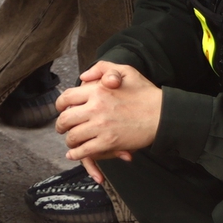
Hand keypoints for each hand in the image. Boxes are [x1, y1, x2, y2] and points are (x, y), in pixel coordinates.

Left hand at [55, 61, 161, 180]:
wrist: (163, 114)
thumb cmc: (145, 93)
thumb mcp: (125, 71)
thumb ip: (102, 69)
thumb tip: (83, 77)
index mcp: (97, 90)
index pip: (67, 97)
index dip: (60, 105)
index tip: (61, 110)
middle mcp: (95, 108)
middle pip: (66, 119)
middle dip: (61, 125)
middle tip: (62, 128)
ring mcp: (101, 126)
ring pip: (73, 136)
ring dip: (69, 140)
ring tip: (70, 141)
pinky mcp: (109, 142)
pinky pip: (85, 150)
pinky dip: (77, 154)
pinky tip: (74, 154)